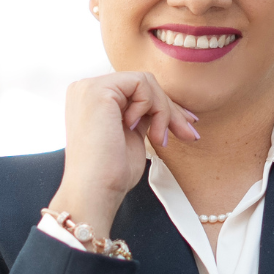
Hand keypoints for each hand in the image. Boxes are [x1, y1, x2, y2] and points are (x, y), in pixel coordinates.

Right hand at [48, 72, 198, 239]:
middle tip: (188, 134)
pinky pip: (141, 83)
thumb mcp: (131, 136)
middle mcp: (86, 89)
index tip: (187, 125)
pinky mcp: (98, 90)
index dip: (164, 106)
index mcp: (91, 100)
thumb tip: (166, 107)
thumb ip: (140, 116)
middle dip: (170, 110)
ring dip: (162, 111)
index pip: (134, 92)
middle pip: (142, 85)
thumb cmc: (111, 174)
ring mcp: (90, 87)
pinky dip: (150, 106)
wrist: (96, 191)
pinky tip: (137, 129)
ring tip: (158, 139)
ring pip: (145, 82)